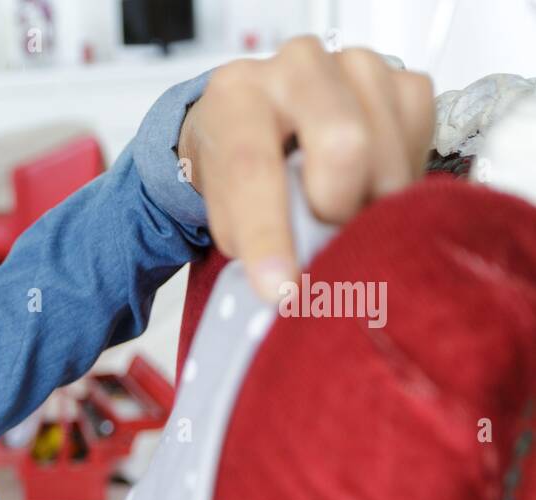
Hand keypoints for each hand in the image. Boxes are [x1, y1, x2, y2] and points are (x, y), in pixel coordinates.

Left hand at [176, 35, 435, 301]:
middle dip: (336, 209)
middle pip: (343, 145)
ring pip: (389, 155)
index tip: (278, 287)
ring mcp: (357, 66)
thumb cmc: (240, 163)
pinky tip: (369, 186)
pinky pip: (420, 145)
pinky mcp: (404, 79)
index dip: (267, 234)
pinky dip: (399, 185)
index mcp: (236, 95)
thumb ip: (248, 235)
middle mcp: (297, 66)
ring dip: (370, 206)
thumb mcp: (224, 202)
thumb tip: (289, 281)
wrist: (262, 122)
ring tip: (343, 212)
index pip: (252, 167)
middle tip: (324, 231)